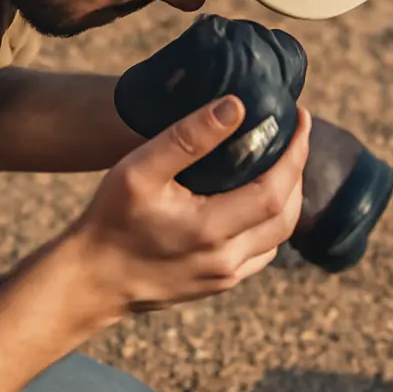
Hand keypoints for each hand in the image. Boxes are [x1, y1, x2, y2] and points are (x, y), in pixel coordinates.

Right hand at [69, 94, 311, 313]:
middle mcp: (226, 259)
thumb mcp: (140, 170)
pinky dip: (270, 225)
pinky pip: (261, 254)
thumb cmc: (110, 221)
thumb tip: (235, 107)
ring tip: (280, 165)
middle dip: (296, 173)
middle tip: (292, 138)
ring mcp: (224, 277)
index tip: (302, 120)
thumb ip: (188, 138)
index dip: (296, 153)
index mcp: (211, 230)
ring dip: (287, 200)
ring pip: (277, 237)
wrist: (90, 281)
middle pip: (286, 215)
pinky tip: (257, 203)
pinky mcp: (217, 285)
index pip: (277, 189)